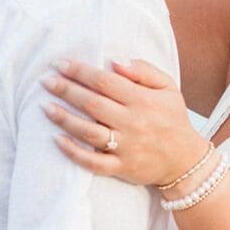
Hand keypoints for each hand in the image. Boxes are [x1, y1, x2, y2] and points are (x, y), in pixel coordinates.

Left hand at [41, 58, 209, 187]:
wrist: (185, 160)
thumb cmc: (172, 118)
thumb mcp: (167, 87)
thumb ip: (143, 70)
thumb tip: (115, 61)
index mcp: (143, 100)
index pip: (105, 82)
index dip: (80, 72)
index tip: (61, 64)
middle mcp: (133, 123)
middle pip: (92, 104)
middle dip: (66, 90)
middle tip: (46, 81)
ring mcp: (126, 147)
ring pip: (89, 132)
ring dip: (64, 118)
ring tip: (45, 107)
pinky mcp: (121, 167)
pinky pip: (93, 162)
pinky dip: (74, 152)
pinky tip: (57, 140)